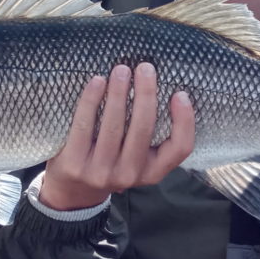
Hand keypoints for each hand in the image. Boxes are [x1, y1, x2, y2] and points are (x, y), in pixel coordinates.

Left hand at [39, 63, 195, 210]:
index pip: (179, 148)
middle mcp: (129, 175)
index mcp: (153, 172)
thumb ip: (152, 135)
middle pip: (144, 130)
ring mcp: (101, 172)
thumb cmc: (113, 162)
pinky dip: (91, 100)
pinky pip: (84, 125)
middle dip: (146, 94)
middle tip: (145, 68)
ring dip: (119, 92)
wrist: (74, 191)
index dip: (184, 121)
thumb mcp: (139, 158)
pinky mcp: (75, 164)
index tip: (181, 94)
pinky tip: (97, 81)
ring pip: (114, 126)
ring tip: (121, 69)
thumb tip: (159, 87)